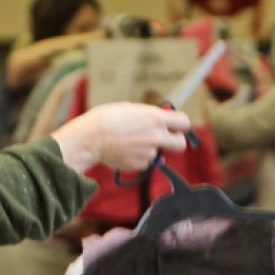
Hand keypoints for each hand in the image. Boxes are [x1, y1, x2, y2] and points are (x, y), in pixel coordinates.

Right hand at [50, 102, 190, 173]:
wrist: (90, 138)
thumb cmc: (106, 118)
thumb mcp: (130, 108)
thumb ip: (147, 115)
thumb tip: (156, 120)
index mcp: (156, 118)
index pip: (184, 122)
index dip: (181, 124)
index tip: (176, 125)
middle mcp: (156, 136)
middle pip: (181, 144)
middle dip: (176, 141)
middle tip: (166, 139)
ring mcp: (149, 153)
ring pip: (159, 154)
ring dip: (150, 149)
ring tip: (129, 142)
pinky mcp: (140, 165)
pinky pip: (145, 162)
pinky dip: (138, 158)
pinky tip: (124, 150)